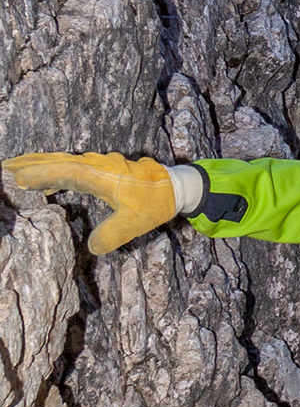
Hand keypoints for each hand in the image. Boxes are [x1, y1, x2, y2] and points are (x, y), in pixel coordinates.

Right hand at [6, 152, 189, 250]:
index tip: (20, 178)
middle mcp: (99, 165)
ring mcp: (101, 163)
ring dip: (41, 162)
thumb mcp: (135, 224)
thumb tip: (91, 247)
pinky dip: (56, 166)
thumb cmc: (155, 204)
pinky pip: (73, 164)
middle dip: (32, 163)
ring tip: (16, 167)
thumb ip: (112, 235)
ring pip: (65, 160)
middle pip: (60, 161)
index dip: (43, 175)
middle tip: (5, 166)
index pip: (67, 173)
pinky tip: (47, 179)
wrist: (176, 186)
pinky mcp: (103, 166)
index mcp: (103, 176)